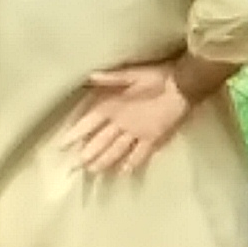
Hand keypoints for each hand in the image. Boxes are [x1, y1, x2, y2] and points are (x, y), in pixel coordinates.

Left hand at [58, 63, 195, 178]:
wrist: (185, 86)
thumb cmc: (159, 76)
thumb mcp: (132, 72)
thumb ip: (111, 77)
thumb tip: (89, 76)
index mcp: (113, 106)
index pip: (89, 123)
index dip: (75, 135)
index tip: (62, 146)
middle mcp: (122, 123)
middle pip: (100, 142)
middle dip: (86, 155)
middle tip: (74, 168)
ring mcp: (138, 133)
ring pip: (117, 150)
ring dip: (104, 162)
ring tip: (93, 171)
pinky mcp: (154, 138)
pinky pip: (140, 154)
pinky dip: (131, 164)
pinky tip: (124, 173)